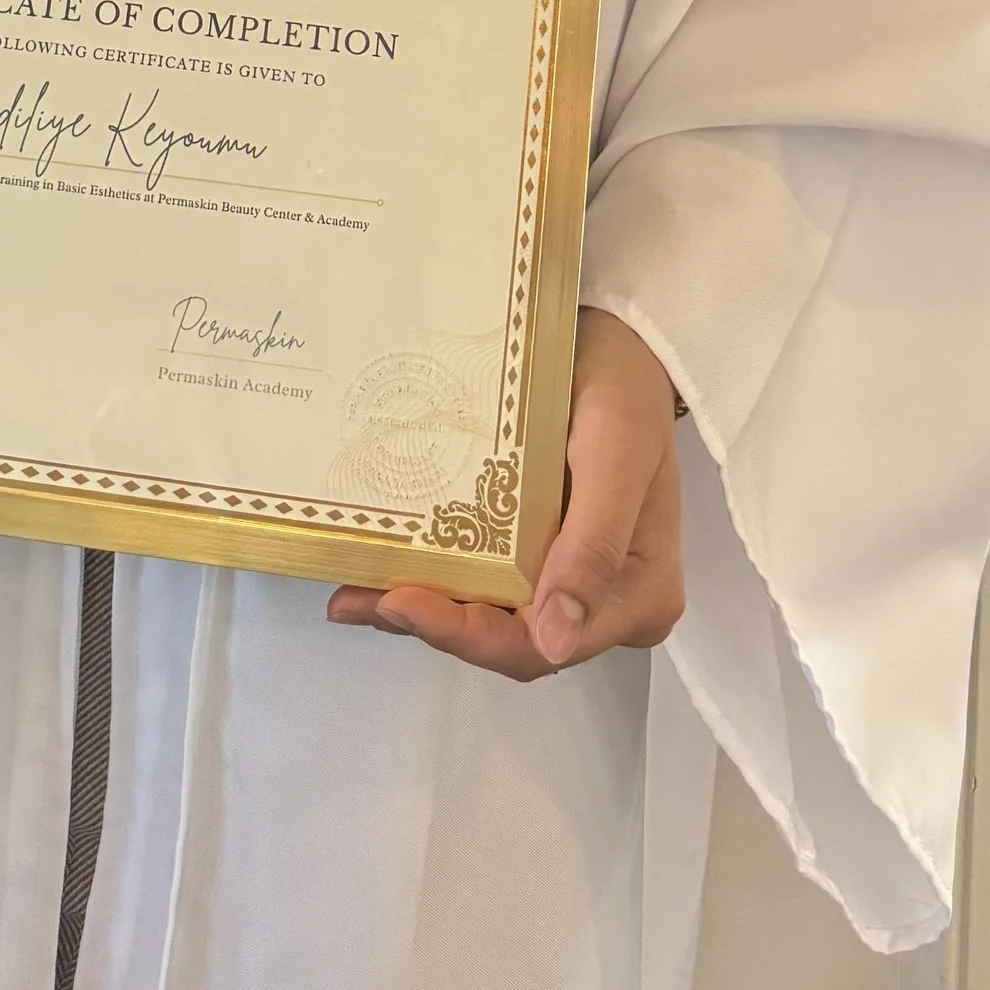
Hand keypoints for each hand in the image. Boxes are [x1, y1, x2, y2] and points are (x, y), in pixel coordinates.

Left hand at [324, 309, 682, 678]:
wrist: (620, 343)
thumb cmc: (624, 390)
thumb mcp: (617, 453)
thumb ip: (595, 546)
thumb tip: (556, 642)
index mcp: (637, 598)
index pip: (544, 647)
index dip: (471, 636)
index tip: (404, 603)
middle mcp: (603, 606)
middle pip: (511, 643)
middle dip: (436, 626)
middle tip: (358, 598)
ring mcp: (568, 583)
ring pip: (491, 621)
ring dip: (425, 612)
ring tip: (352, 594)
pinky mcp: (539, 556)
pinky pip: (487, 586)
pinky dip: (436, 585)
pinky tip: (380, 575)